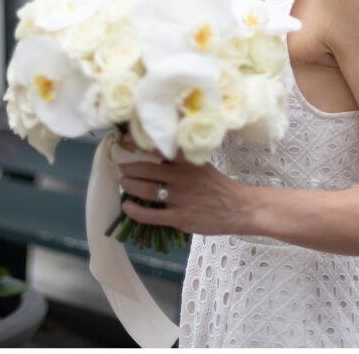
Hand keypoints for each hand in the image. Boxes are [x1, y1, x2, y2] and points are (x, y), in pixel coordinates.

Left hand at [117, 155, 255, 236]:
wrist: (237, 208)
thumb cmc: (218, 186)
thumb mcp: (202, 166)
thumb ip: (182, 163)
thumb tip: (159, 158)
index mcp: (187, 163)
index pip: (160, 149)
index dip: (139, 144)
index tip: (125, 140)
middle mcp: (181, 177)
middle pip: (148, 170)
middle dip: (130, 169)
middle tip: (120, 167)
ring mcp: (179, 198)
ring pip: (147, 191)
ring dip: (131, 186)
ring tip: (122, 184)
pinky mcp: (179, 217)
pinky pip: (152, 215)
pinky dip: (137, 211)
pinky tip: (127, 207)